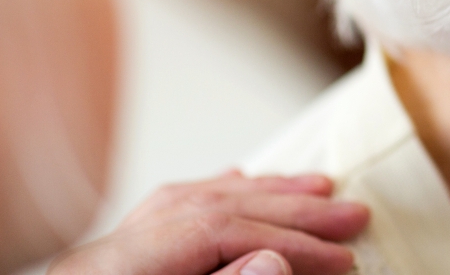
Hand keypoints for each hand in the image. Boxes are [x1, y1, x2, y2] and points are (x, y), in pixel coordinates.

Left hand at [48, 171, 368, 274]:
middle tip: (349, 214)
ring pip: (185, 205)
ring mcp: (99, 266)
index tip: (341, 259)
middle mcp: (101, 261)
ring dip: (256, 194)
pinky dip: (211, 197)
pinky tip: (238, 183)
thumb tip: (272, 261)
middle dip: (286, 210)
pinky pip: (161, 217)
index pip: (212, 234)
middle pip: (205, 211)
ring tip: (312, 189)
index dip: (286, 242)